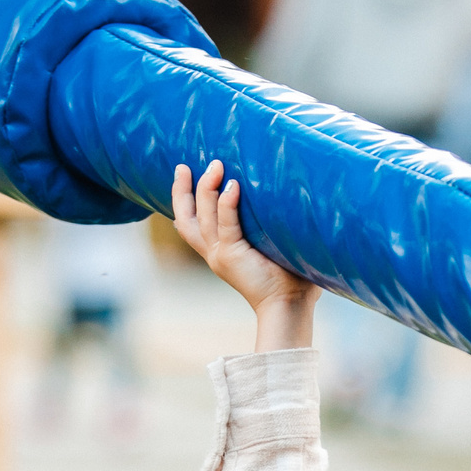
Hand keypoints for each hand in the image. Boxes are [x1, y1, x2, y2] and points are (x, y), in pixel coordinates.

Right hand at [172, 160, 316, 350]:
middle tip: (183, 164)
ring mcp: (221, 255)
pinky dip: (227, 203)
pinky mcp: (233, 256)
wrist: (289, 305)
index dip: (182, 199)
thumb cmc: (290, 277)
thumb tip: (288, 194)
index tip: (185, 172)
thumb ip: (268, 224)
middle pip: (185, 219)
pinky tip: (234, 185)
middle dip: (181, 190)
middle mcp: (214, 253)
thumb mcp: (271, 246)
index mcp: (221, 252)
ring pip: (202, 216)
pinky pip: (226, 224)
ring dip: (205, 188)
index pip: (190, 224)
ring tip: (215, 165)